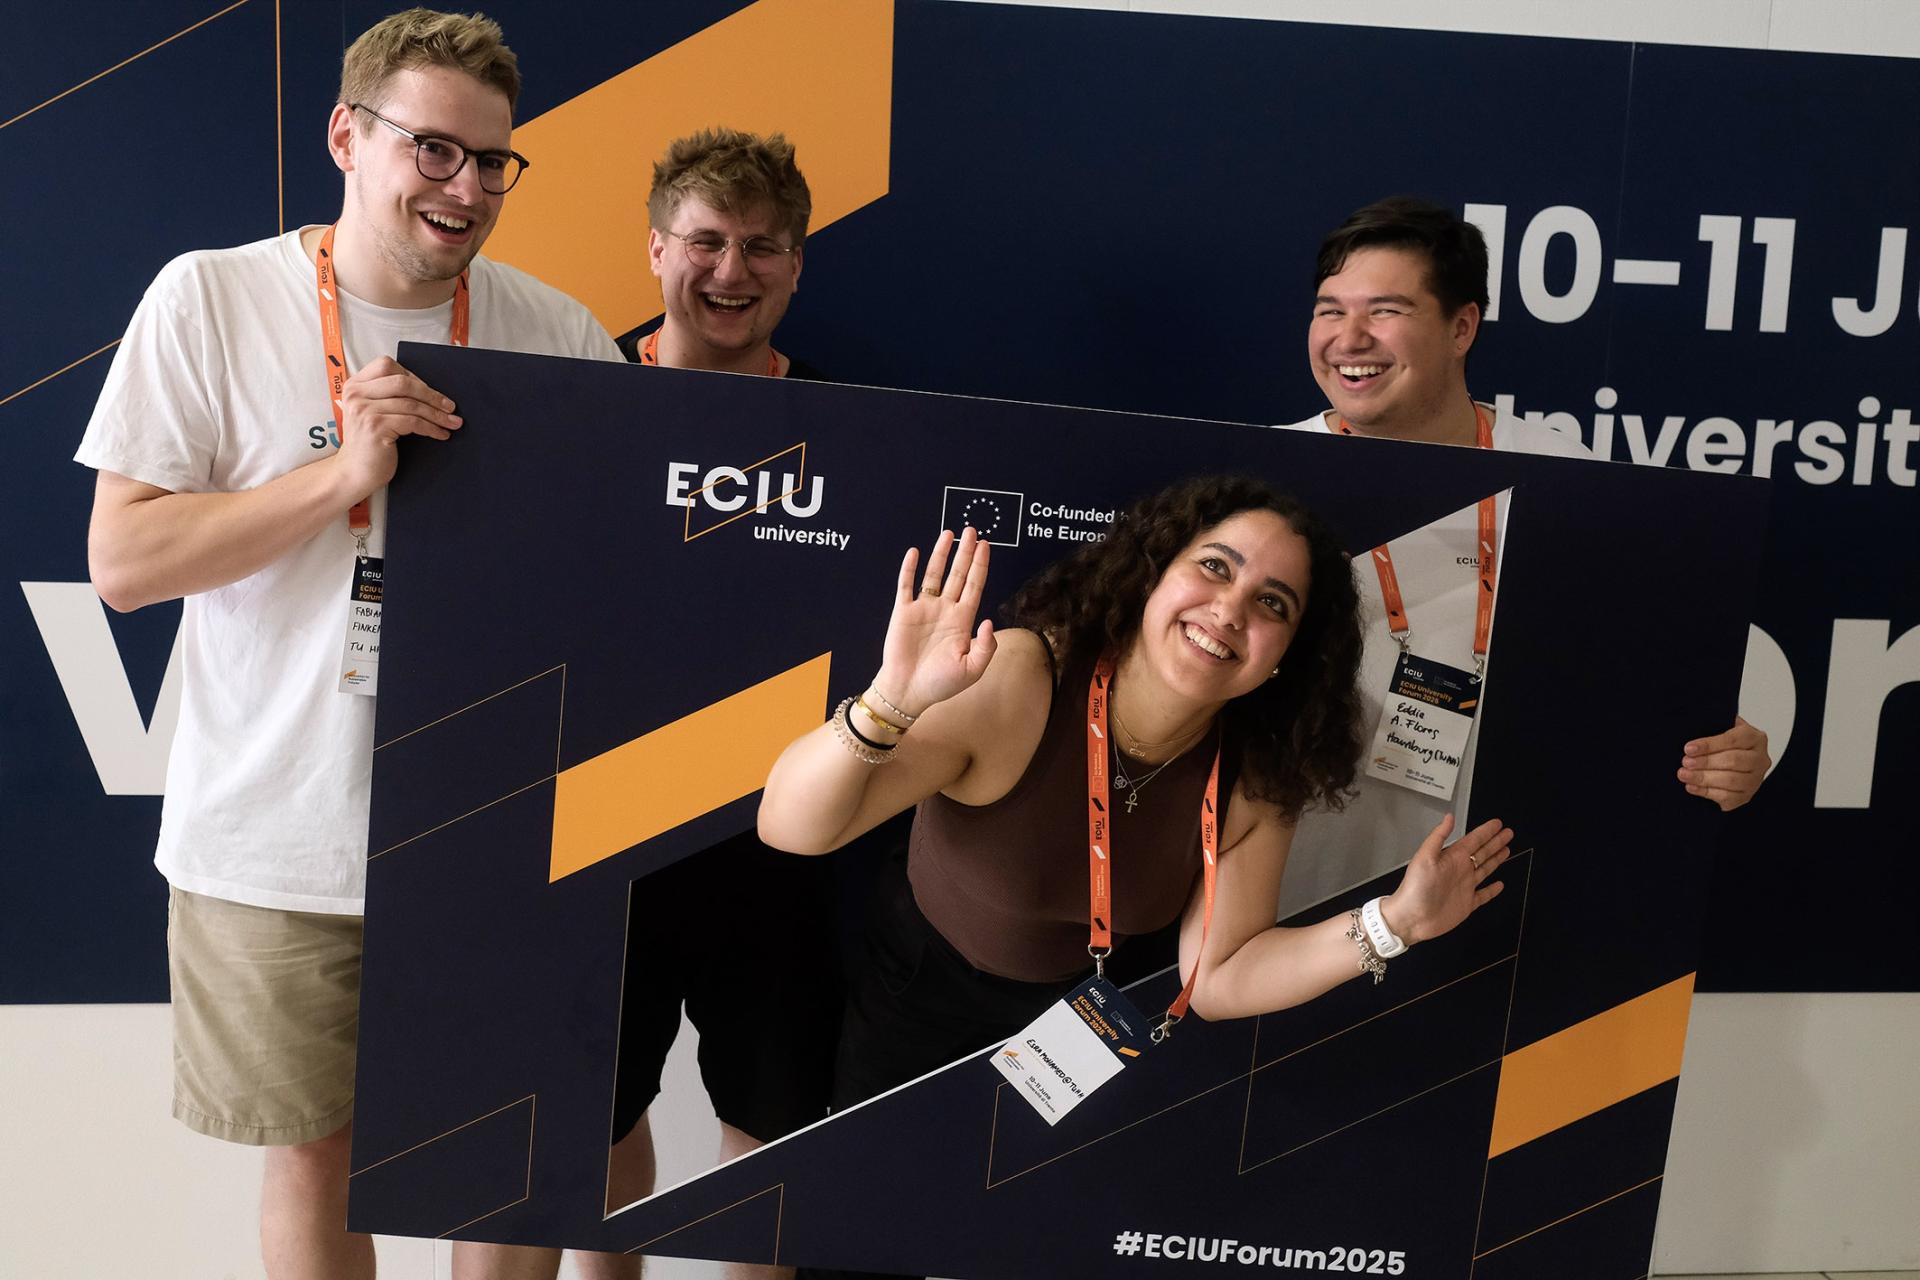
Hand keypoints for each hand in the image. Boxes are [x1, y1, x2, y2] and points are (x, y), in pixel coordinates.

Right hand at [331, 356, 462, 502]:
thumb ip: (388, 396)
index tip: (430, 391)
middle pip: (402, 382)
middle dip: (431, 395)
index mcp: (355, 385)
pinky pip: (412, 422)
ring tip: (452, 423)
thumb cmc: (370, 443)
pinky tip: (440, 434)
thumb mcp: (373, 411)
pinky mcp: (375, 427)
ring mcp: (364, 410)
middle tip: (450, 407)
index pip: (387, 365)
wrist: (355, 472)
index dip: (413, 377)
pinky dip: (431, 428)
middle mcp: (356, 394)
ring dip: (437, 414)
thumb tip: (429, 390)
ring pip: (411, 404)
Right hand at [873, 526, 995, 715]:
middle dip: (965, 553)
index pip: (974, 586)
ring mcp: (924, 609)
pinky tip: (915, 552)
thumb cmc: (941, 684)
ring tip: (949, 534)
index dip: (980, 566)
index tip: (985, 546)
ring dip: (941, 554)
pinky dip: (909, 569)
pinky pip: (906, 586)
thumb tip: (988, 620)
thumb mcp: (973, 670)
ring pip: (934, 575)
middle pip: (958, 574)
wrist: (908, 692)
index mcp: (963, 621)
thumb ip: (985, 646)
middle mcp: (945, 610)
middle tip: (972, 531)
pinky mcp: (903, 612)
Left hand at [1381, 814, 1511, 945]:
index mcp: (1452, 858)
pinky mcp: (1467, 904)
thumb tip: (1449, 817)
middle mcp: (1460, 870)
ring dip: (1496, 859)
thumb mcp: (1425, 857)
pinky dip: (1492, 890)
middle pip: (1482, 852)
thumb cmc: (1415, 887)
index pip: (1473, 840)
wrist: (1411, 918)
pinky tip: (1500, 884)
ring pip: (1485, 869)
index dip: (1486, 831)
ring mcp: (1464, 887)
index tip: (1498, 823)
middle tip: (1508, 832)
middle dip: (1496, 842)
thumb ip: (1438, 836)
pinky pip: (1484, 895)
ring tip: (1507, 849)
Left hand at [1677, 716, 1769, 810]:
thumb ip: (1714, 726)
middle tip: (1685, 762)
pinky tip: (1691, 786)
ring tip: (1684, 774)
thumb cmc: (1725, 746)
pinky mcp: (1746, 796)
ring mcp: (1755, 779)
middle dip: (1706, 762)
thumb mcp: (1722, 729)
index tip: (1688, 748)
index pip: (1733, 739)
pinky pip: (1727, 797)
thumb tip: (1695, 721)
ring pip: (1731, 780)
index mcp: (1755, 738)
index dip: (1709, 744)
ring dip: (1703, 778)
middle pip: (1733, 761)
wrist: (1734, 765)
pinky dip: (1706, 792)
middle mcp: (1760, 759)